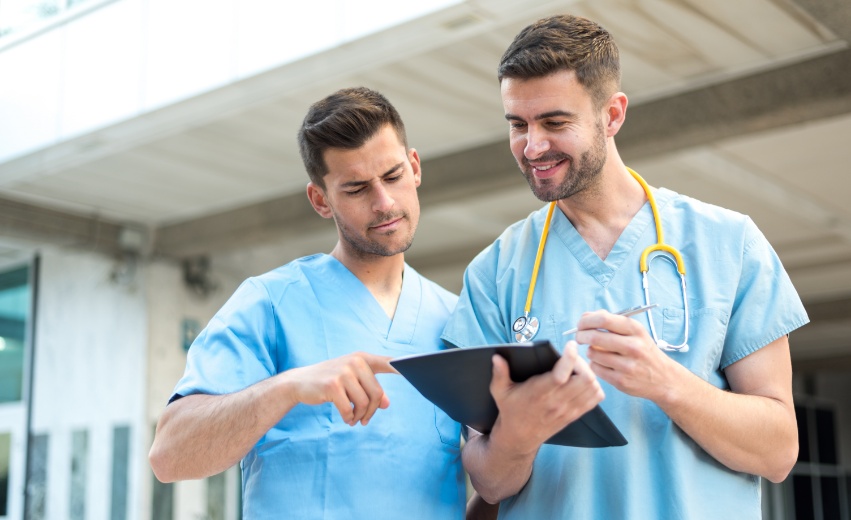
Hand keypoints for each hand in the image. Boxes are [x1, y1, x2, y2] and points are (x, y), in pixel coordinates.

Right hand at [286, 352, 397, 425]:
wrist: (299, 383)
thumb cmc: (330, 382)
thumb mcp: (351, 383)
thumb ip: (370, 390)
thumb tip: (386, 404)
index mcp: (362, 358)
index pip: (388, 362)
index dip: (403, 367)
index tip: (417, 369)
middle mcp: (355, 362)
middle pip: (377, 393)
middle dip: (371, 411)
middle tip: (364, 420)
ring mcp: (344, 372)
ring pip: (364, 403)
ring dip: (360, 416)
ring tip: (353, 419)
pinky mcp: (333, 385)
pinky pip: (350, 409)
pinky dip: (349, 418)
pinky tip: (346, 418)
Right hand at [488, 341, 603, 453]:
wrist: (519, 437)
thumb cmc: (510, 410)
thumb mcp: (500, 391)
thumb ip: (499, 373)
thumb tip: (497, 356)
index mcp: (539, 393)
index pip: (561, 375)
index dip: (569, 358)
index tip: (570, 345)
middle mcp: (556, 402)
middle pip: (584, 379)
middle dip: (582, 363)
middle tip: (573, 358)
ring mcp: (567, 410)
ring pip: (593, 387)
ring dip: (590, 374)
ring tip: (578, 368)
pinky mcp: (574, 415)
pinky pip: (595, 398)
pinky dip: (595, 386)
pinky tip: (584, 381)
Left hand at [578, 310, 675, 401]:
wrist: (664, 379)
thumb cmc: (644, 351)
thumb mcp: (635, 332)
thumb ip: (611, 322)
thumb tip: (586, 317)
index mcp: (635, 330)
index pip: (603, 319)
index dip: (586, 320)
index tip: (581, 324)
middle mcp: (633, 346)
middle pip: (594, 337)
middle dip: (581, 335)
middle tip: (579, 337)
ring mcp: (627, 365)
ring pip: (592, 353)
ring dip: (589, 351)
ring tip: (596, 352)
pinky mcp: (621, 381)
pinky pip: (595, 368)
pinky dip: (594, 364)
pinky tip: (603, 364)